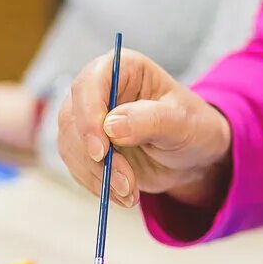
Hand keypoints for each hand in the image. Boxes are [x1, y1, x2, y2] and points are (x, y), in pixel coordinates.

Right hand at [57, 50, 233, 209]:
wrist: (191, 156)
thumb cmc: (192, 127)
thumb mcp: (182, 123)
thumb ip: (150, 120)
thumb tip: (110, 126)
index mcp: (123, 68)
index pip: (90, 83)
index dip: (89, 115)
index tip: (101, 151)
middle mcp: (98, 90)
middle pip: (72, 119)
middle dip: (96, 158)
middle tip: (125, 183)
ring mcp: (87, 119)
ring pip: (70, 147)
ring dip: (97, 176)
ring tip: (130, 192)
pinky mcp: (85, 147)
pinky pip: (76, 167)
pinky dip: (97, 185)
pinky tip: (123, 194)